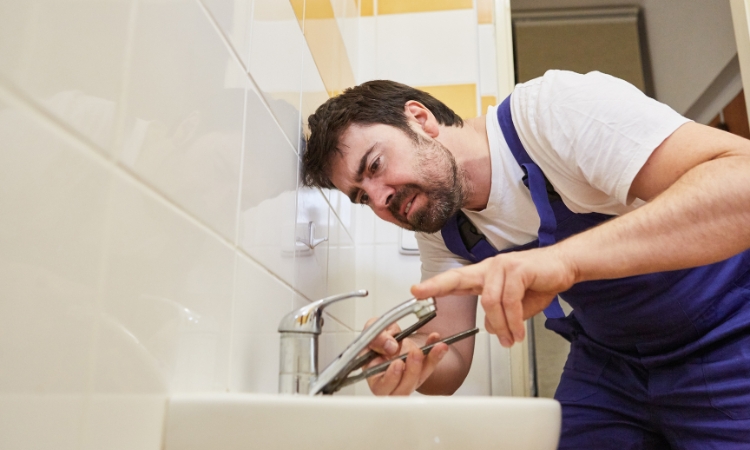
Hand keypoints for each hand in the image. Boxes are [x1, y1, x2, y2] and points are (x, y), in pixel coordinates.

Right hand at [362, 318, 448, 395]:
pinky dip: (436, 355)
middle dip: (411, 371)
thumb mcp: (370, 331)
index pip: (381, 386)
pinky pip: (429, 367)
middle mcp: (390, 382)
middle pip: (402, 389)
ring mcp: (406, 379)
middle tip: (415, 353)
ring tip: (436, 346)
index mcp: (373, 375)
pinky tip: (439, 344)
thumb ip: (377, 338)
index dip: (391, 378)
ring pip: (419, 380)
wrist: (388, 336)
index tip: (398, 363)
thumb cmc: (376, 338)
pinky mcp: (420, 372)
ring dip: (429, 363)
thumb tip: (390, 346)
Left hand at [410, 246, 576, 346]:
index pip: (456, 279)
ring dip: (501, 325)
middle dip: (436, 286)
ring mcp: (503, 266)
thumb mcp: (518, 304)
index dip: (435, 285)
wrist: (565, 266)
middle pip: (459, 278)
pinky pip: (509, 300)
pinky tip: (518, 332)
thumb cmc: (540, 281)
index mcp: (486, 275)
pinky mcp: (518, 270)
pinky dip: (514, 320)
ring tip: (510, 340)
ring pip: (490, 301)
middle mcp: (491, 267)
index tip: (416, 291)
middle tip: (419, 293)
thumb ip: (503, 315)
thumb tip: (494, 329)